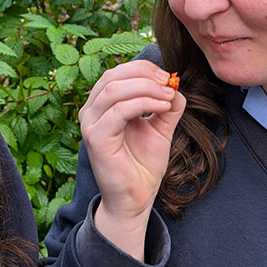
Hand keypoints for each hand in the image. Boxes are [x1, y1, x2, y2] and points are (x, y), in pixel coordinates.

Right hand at [79, 60, 184, 259]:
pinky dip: (143, 103)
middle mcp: (90, 111)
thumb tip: (176, 86)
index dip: (143, 68)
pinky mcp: (96, 138)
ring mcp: (90, 124)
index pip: (117, 72)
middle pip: (114, 76)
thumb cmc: (142, 165)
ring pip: (115, 90)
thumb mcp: (160, 128)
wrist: (136, 198)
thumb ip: (166, 106)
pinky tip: (162, 107)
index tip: (168, 78)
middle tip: (169, 83)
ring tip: (169, 96)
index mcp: (101, 105)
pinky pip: (118, 111)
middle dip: (145, 75)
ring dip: (147, 88)